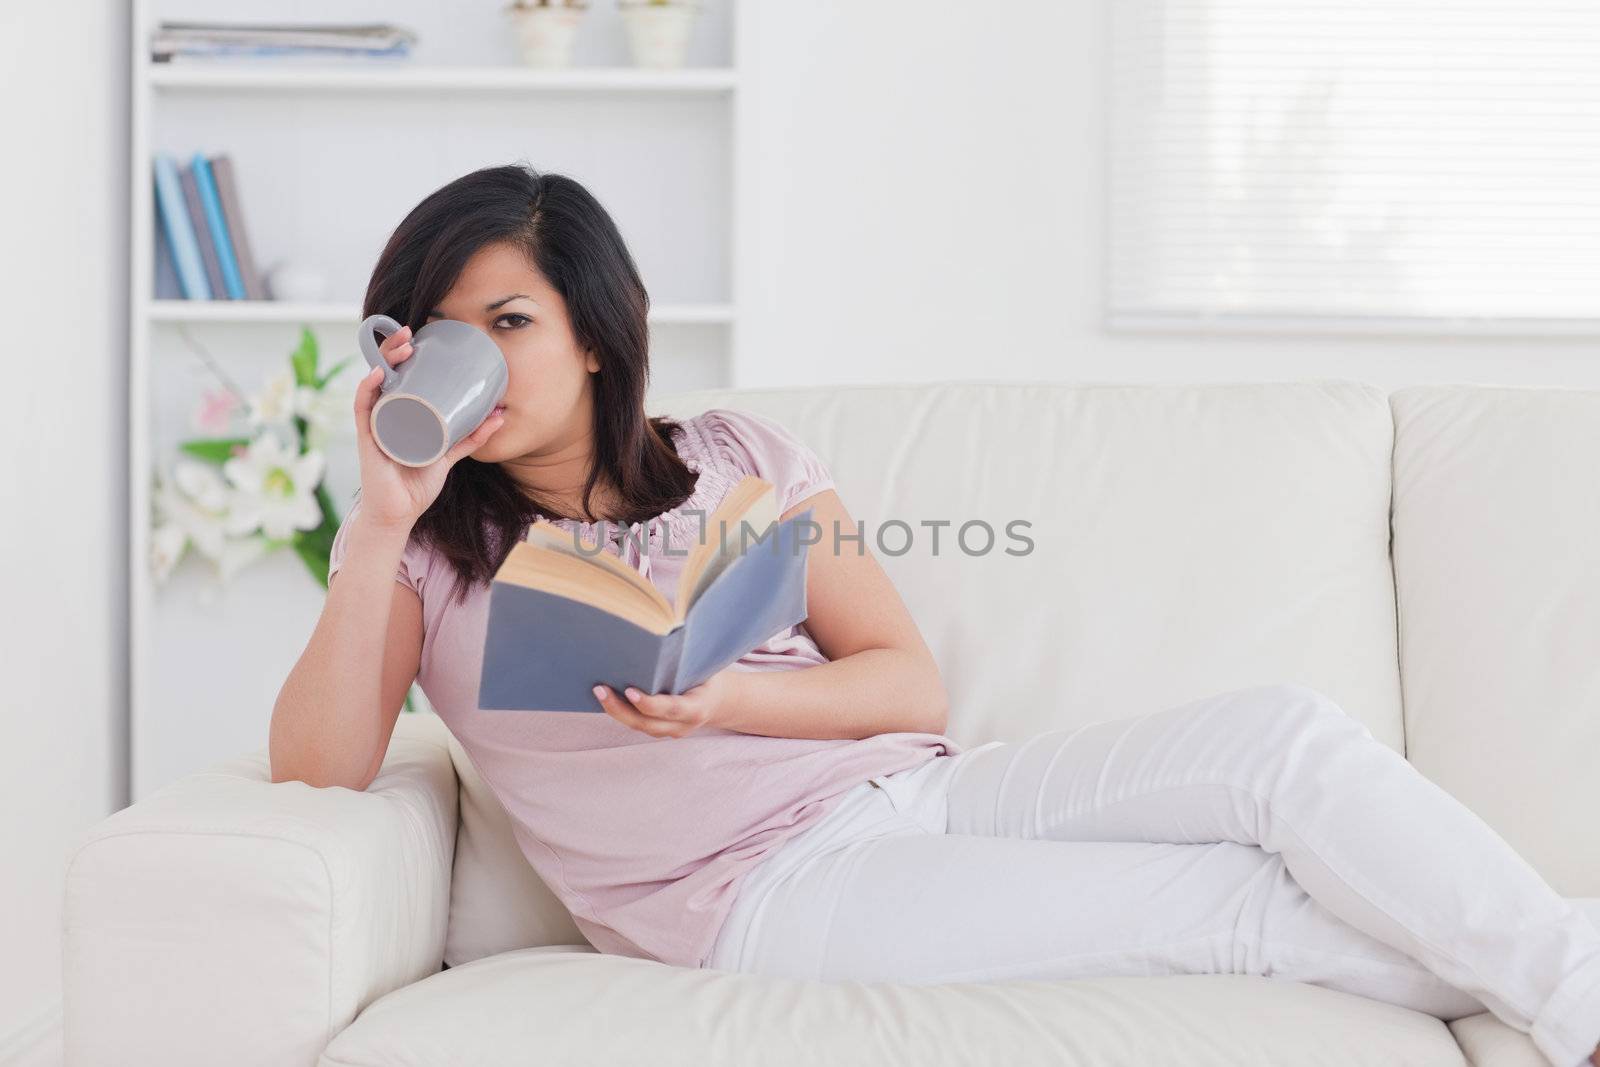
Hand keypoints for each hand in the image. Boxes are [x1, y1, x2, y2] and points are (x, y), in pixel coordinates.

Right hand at [352, 322, 506, 530]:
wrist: (399, 514)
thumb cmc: (416, 483)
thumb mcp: (448, 454)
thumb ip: (470, 438)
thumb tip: (498, 416)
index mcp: (398, 412)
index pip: (396, 374)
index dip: (403, 352)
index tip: (419, 334)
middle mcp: (382, 413)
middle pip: (383, 373)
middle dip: (394, 349)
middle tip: (412, 334)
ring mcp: (373, 424)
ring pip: (374, 385)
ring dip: (385, 362)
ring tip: (403, 348)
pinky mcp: (368, 439)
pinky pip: (363, 409)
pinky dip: (368, 390)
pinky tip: (377, 375)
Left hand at [592, 669, 738, 738]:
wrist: (719, 702)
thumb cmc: (708, 675)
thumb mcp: (705, 667)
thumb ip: (686, 658)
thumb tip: (663, 629)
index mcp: (697, 708)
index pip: (672, 709)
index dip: (650, 703)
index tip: (630, 690)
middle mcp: (683, 725)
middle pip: (647, 723)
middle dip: (620, 708)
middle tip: (600, 689)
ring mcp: (670, 731)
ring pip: (638, 726)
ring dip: (615, 710)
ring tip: (598, 690)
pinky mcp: (658, 730)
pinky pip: (637, 723)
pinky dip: (620, 711)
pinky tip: (606, 696)